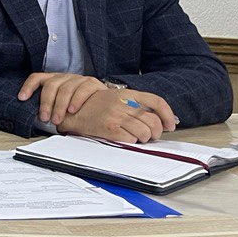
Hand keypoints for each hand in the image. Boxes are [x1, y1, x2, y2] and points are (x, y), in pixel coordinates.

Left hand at [18, 72, 106, 125]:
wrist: (105, 102)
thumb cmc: (78, 105)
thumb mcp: (61, 104)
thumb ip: (51, 107)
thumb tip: (37, 119)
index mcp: (54, 79)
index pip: (37, 78)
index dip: (28, 87)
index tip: (22, 98)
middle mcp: (64, 77)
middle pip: (51, 85)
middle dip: (46, 103)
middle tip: (45, 118)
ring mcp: (78, 78)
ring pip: (65, 89)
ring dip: (59, 106)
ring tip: (57, 119)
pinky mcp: (91, 82)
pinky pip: (82, 90)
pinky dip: (76, 101)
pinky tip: (72, 110)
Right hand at [56, 88, 176, 142]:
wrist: (68, 111)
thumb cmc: (90, 107)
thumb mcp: (112, 99)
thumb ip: (131, 105)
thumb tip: (153, 119)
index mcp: (125, 94)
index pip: (156, 101)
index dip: (167, 115)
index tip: (170, 125)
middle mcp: (123, 103)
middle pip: (153, 121)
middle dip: (155, 132)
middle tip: (150, 136)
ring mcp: (116, 115)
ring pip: (145, 132)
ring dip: (144, 139)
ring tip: (136, 139)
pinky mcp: (110, 128)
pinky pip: (131, 140)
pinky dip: (131, 142)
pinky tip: (124, 140)